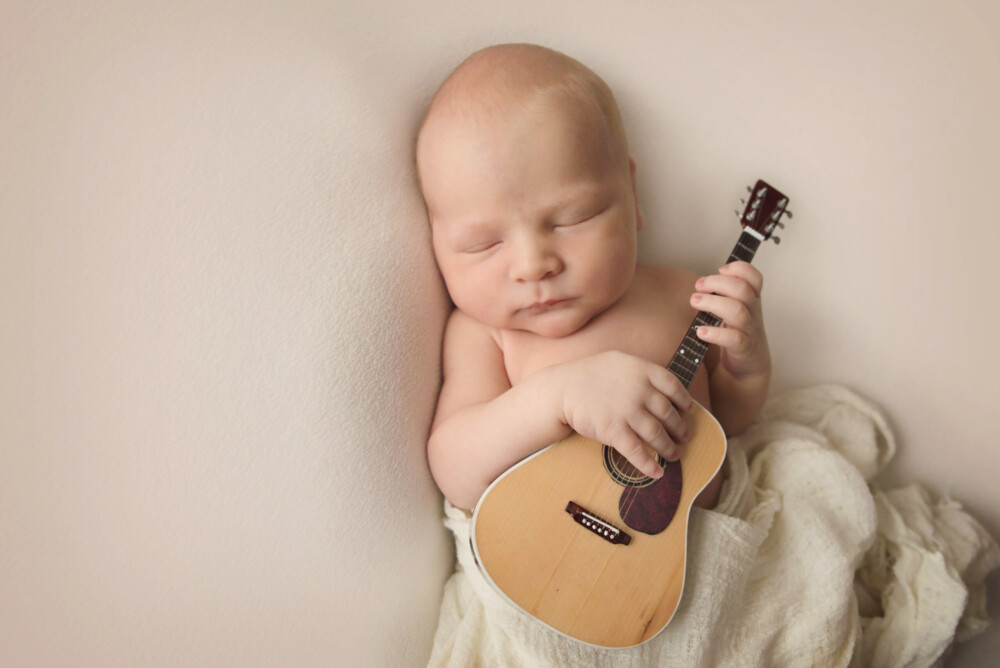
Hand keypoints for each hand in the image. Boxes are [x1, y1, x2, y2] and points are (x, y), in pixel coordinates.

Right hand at [557, 351, 693, 479]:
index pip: (673, 385)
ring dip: (669, 448)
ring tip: (674, 455)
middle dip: (679, 428)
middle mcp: (638, 390)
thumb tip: (664, 388)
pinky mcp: (614, 431)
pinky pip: (637, 452)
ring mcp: (627, 411)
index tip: (689, 410)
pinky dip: (649, 465)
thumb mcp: (618, 361)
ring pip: (657, 434)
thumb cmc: (588, 375)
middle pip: (668, 413)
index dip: (684, 400)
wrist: (561, 390)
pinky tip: (657, 473)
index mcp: (641, 370)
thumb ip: (641, 372)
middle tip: (684, 437)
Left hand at [690, 261, 769, 377]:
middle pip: (742, 289)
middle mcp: (753, 311)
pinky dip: (715, 333)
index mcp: (752, 299)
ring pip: (737, 311)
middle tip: (698, 287)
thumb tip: (701, 282)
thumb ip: (724, 294)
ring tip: (694, 302)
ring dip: (712, 303)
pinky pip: (734, 338)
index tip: (720, 270)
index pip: (754, 277)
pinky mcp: (744, 348)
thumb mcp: (735, 308)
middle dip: (717, 283)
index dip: (738, 269)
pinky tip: (700, 331)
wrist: (750, 364)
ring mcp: (750, 330)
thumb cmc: (737, 331)